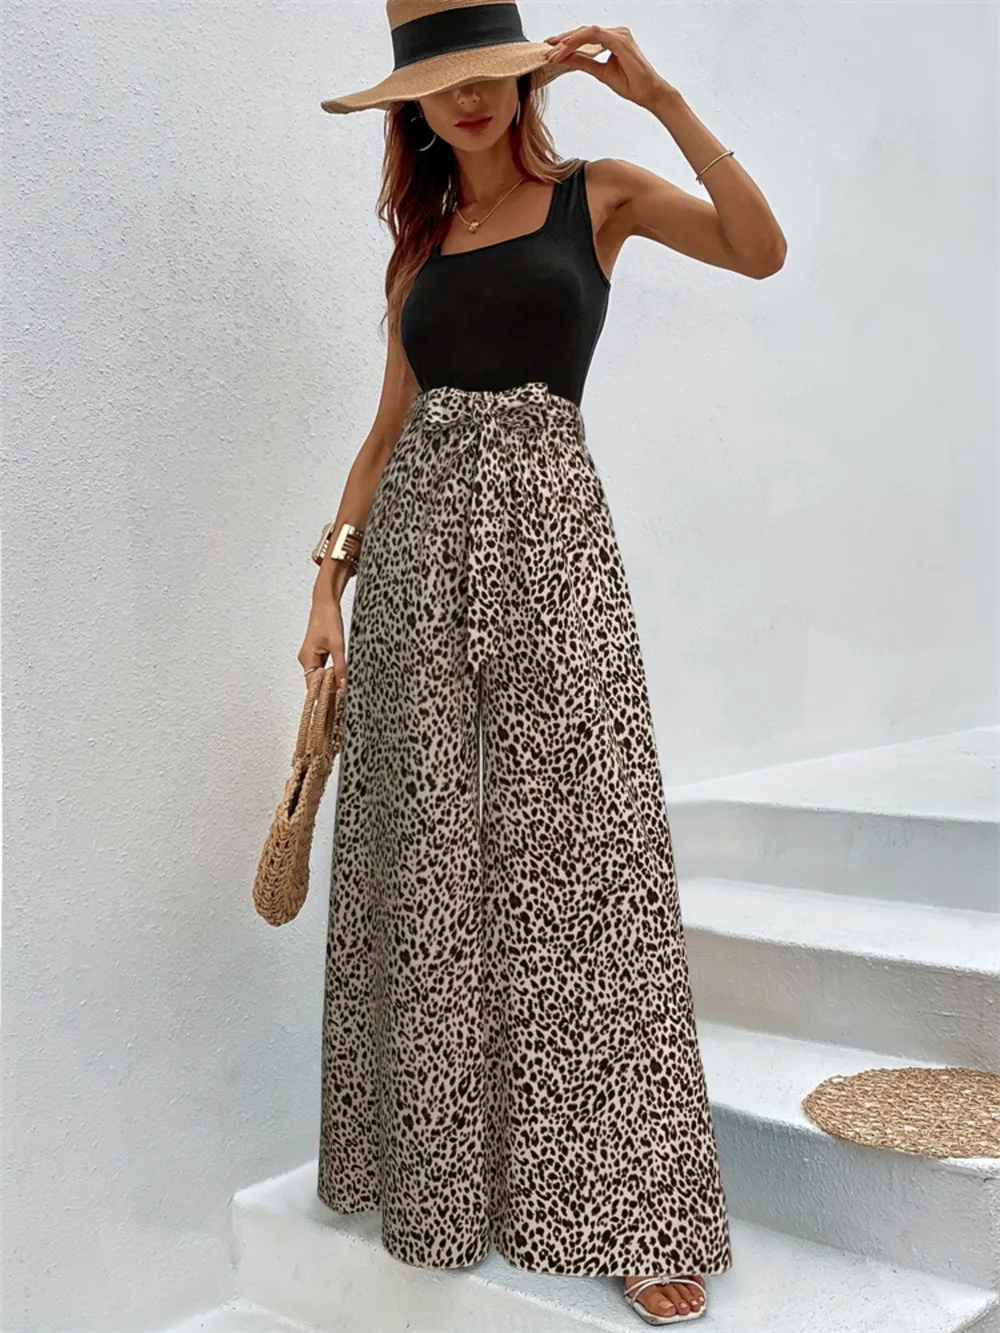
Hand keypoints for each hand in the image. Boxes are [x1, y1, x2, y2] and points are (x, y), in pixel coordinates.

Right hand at [298, 594, 347, 693]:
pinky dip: (330, 674)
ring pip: (320, 676)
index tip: (335, 706)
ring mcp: (310, 657)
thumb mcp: (338, 645)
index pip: (313, 686)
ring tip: (342, 690)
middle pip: (316, 683)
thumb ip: (340, 667)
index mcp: (307, 659)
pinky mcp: (316, 653)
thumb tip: (343, 685)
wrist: (325, 604)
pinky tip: (339, 677)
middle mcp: (306, 660)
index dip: (324, 696)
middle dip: (328, 691)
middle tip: (342, 701)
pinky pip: (322, 669)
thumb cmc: (328, 620)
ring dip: (330, 682)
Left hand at [543, 24, 669, 109]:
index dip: (567, 42)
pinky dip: (577, 42)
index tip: (552, 50)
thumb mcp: (600, 72)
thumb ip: (584, 63)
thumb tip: (565, 59)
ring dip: (568, 42)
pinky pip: (594, 36)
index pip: (585, 36)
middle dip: (563, 39)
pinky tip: (565, 51)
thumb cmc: (631, 84)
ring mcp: (619, 34)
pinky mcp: (620, 40)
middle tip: (547, 48)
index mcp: (613, 39)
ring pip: (587, 31)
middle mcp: (616, 33)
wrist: (648, 93)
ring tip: (553, 53)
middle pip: (584, 31)